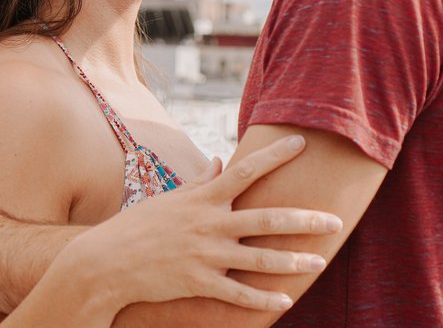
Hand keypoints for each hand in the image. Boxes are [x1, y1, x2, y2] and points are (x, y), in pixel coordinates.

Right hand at [48, 135, 340, 313]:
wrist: (107, 262)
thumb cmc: (137, 227)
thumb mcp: (168, 199)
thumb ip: (199, 183)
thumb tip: (218, 161)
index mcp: (202, 199)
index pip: (245, 170)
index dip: (275, 156)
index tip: (301, 143)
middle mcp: (208, 223)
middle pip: (265, 218)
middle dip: (303, 219)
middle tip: (335, 219)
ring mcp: (205, 255)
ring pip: (259, 258)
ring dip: (292, 260)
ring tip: (319, 261)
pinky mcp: (198, 282)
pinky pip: (238, 294)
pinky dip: (263, 298)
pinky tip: (286, 299)